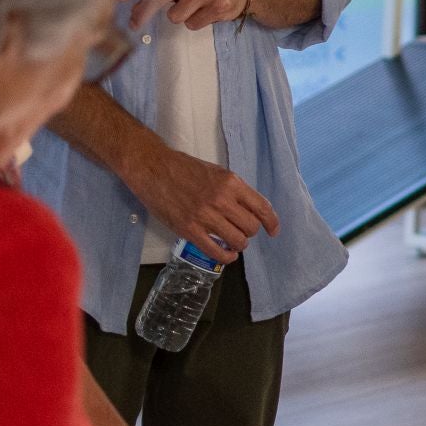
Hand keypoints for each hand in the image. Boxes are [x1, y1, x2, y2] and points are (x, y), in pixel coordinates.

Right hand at [126, 145, 278, 263]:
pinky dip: (226, 257)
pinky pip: (216, 251)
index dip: (272, 223)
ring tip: (232, 243)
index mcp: (231, 183)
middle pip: (251, 227)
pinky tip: (226, 254)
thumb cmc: (184, 168)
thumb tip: (250, 210)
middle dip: (250, 233)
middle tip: (241, 232)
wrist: (152, 168)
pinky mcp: (189, 230)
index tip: (273, 231)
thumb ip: (234, 191)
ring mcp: (205, 216)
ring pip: (238, 241)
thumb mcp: (216, 173)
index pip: (262, 207)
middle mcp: (222, 200)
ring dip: (238, 245)